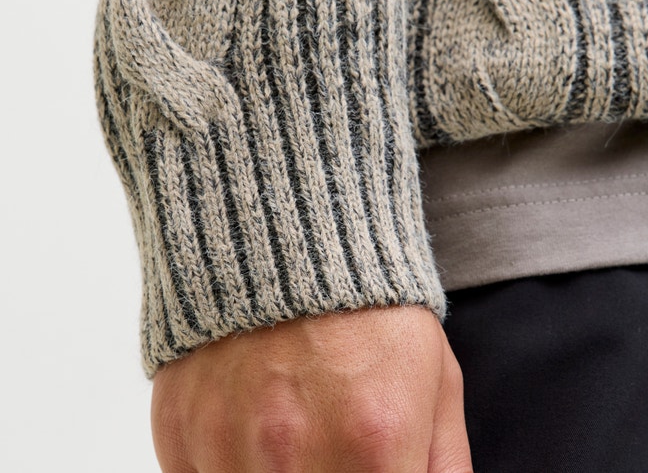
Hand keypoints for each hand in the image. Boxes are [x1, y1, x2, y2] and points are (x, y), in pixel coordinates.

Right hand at [151, 303, 471, 471]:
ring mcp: (229, 445)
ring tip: (294, 432)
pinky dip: (228, 466)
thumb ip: (443, 469)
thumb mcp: (435, 380)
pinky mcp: (181, 432)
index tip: (374, 465)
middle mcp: (294, 455)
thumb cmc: (369, 304)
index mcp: (374, 445)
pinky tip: (249, 423)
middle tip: (334, 448)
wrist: (287, 222)